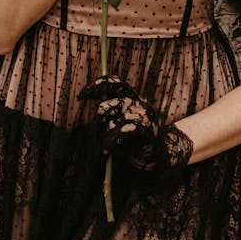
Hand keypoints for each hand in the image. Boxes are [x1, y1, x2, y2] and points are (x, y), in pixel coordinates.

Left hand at [77, 75, 193, 171]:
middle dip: (96, 124)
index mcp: (132, 97)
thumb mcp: (119, 125)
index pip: (114, 83)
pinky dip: (110, 143)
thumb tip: (96, 109)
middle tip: (95, 139)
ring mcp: (143, 113)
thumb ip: (110, 115)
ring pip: (111, 121)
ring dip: (102, 138)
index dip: (97, 85)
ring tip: (101, 150)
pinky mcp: (146, 126)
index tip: (81, 96)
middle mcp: (138, 101)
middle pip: (106, 106)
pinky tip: (106, 151)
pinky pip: (121, 132)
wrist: (159, 156)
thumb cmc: (135, 142)